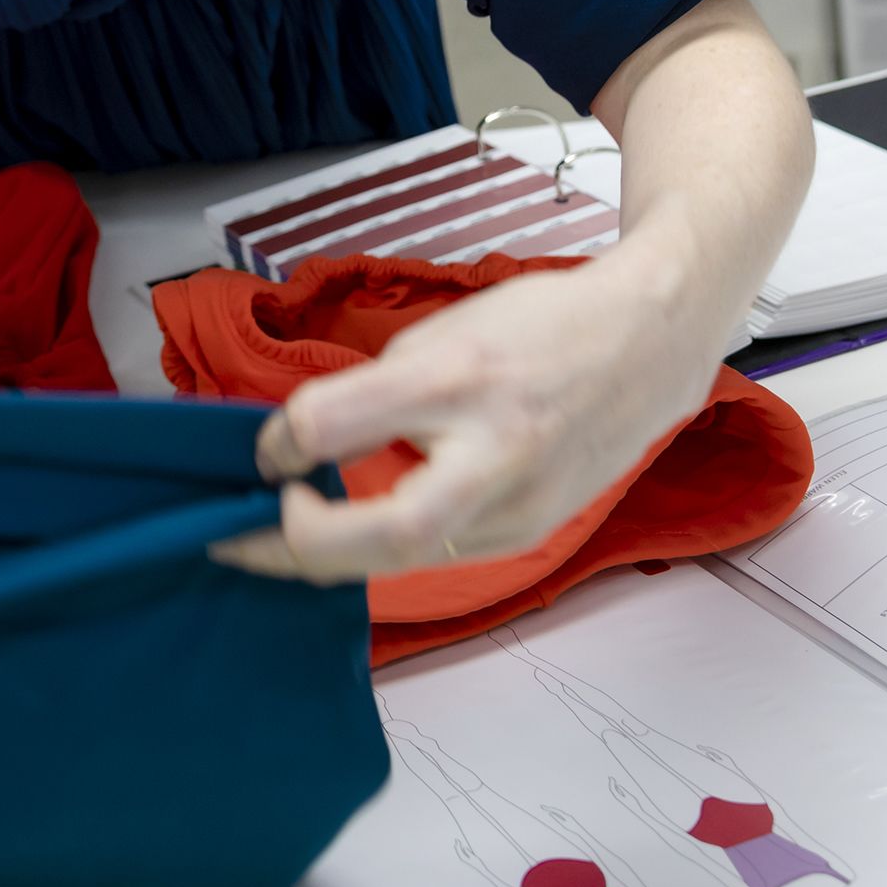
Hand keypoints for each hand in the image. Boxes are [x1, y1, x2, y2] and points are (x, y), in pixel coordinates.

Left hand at [214, 236, 715, 583]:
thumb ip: (371, 392)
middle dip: (296, 546)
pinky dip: (383, 547)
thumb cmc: (539, 327)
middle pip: (386, 534)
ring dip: (330, 555)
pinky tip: (351, 530)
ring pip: (406, 559)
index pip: (335, 423)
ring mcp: (522, 505)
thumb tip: (300, 444)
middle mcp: (496, 451)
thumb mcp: (440, 334)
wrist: (648, 348)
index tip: (264, 450)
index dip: (279, 444)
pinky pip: (438, 553)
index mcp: (459, 379)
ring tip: (278, 537)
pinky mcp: (529, 535)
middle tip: (239, 536)